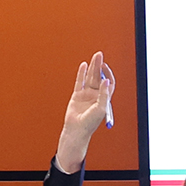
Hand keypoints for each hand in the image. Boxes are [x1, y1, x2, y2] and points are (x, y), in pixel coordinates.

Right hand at [55, 52, 114, 174]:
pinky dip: (81, 74)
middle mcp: (96, 95)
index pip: (109, 83)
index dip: (108, 74)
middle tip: (99, 55)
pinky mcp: (77, 95)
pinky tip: (83, 65)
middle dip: (99, 66)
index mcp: (104, 98)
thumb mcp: (101, 108)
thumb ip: (104, 94)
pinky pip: (80, 82)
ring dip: (92, 67)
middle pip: (99, 77)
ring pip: (90, 78)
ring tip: (94, 57)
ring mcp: (86, 95)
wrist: (76, 130)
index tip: (105, 67)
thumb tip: (106, 80)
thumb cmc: (90, 123)